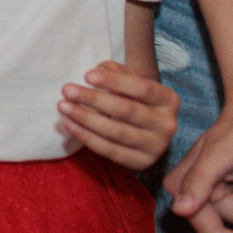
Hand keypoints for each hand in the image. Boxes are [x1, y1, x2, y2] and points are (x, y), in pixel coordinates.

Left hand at [58, 58, 177, 171]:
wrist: (148, 132)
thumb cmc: (135, 100)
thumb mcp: (131, 83)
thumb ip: (118, 73)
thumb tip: (100, 70)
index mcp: (168, 100)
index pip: (142, 88)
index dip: (114, 82)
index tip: (86, 75)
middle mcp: (167, 124)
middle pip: (127, 110)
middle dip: (93, 99)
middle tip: (67, 90)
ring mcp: (157, 146)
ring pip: (117, 132)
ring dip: (86, 118)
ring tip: (63, 106)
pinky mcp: (142, 162)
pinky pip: (111, 151)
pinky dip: (87, 138)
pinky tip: (70, 125)